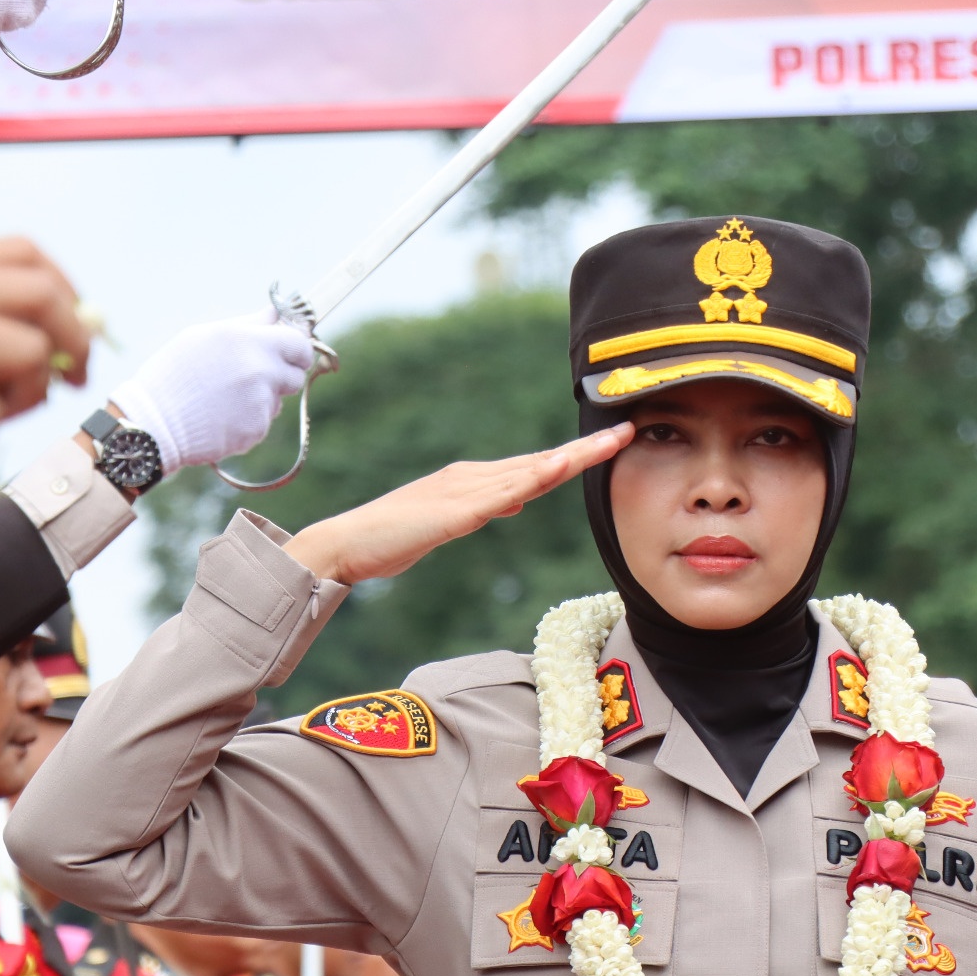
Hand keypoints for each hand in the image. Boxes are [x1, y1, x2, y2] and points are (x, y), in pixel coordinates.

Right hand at [107, 309, 319, 477]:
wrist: (155, 422)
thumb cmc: (174, 374)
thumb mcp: (204, 336)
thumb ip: (247, 325)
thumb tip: (274, 315)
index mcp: (248, 341)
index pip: (298, 344)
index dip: (297, 350)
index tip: (291, 354)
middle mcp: (260, 370)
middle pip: (296, 375)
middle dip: (283, 375)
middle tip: (256, 377)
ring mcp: (260, 402)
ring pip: (278, 399)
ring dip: (262, 398)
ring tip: (225, 396)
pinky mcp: (256, 430)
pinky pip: (263, 421)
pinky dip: (248, 419)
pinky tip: (221, 415)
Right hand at [283, 425, 633, 583]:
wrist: (349, 544)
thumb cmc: (394, 538)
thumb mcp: (451, 524)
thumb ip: (485, 509)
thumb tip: (519, 502)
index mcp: (475, 482)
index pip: (535, 468)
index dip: (575, 456)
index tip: (610, 445)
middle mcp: (474, 477)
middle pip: (542, 462)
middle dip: (586, 449)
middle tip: (627, 431)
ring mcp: (465, 491)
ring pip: (529, 472)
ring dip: (571, 457)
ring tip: (609, 443)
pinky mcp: (455, 511)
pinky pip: (503, 495)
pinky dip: (534, 480)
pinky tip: (559, 468)